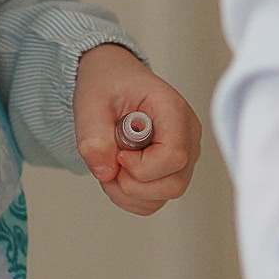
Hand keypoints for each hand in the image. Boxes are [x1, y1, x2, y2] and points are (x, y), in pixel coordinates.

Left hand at [72, 44, 199, 216]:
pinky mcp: (173, 169)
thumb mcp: (91, 101)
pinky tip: (118, 174)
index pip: (173, 156)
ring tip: (111, 165)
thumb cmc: (108, 83)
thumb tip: (106, 172)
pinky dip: (131, 197)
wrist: (112, 79)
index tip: (118, 153)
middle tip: (111, 162)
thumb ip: (94, 136)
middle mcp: (187, 135)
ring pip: (166, 195)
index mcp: (173, 110)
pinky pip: (156, 199)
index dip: (140, 166)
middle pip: (174, 183)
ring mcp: (184, 154)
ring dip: (129, 192)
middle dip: (133, 184)